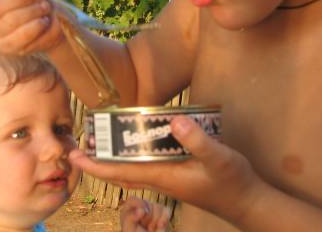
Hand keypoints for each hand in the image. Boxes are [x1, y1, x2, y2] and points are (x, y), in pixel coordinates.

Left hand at [69, 116, 261, 227]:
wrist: (246, 201)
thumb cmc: (232, 181)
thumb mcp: (218, 158)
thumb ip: (198, 141)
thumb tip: (174, 122)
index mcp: (164, 176)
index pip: (121, 172)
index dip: (96, 165)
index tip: (75, 156)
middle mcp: (161, 180)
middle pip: (120, 173)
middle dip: (97, 162)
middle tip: (79, 146)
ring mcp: (168, 180)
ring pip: (131, 172)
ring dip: (112, 161)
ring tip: (99, 144)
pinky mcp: (176, 177)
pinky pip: (144, 169)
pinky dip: (131, 160)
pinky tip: (135, 147)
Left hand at [120, 196, 170, 231]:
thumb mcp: (129, 229)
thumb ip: (130, 218)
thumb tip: (141, 210)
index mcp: (128, 209)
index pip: (132, 200)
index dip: (139, 205)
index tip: (142, 214)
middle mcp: (140, 207)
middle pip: (147, 203)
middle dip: (147, 217)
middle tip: (144, 227)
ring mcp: (152, 209)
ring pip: (158, 207)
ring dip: (155, 221)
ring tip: (150, 229)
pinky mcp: (163, 212)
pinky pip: (166, 210)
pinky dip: (164, 219)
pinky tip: (159, 227)